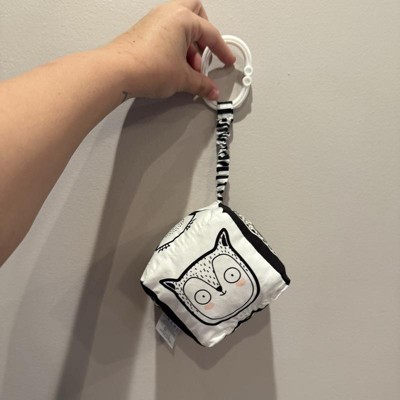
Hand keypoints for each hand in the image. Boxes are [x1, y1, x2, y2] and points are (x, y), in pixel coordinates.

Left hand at [101, 0, 235, 99]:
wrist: (117, 72)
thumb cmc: (145, 66)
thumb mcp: (183, 78)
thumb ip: (201, 84)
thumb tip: (210, 89)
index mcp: (183, 18)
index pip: (211, 33)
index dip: (222, 50)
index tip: (227, 60)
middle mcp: (168, 13)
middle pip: (197, 16)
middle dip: (205, 37)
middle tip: (205, 57)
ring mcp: (154, 20)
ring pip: (181, 25)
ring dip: (190, 44)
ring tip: (188, 68)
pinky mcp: (144, 30)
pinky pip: (168, 33)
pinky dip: (176, 46)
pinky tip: (174, 66)